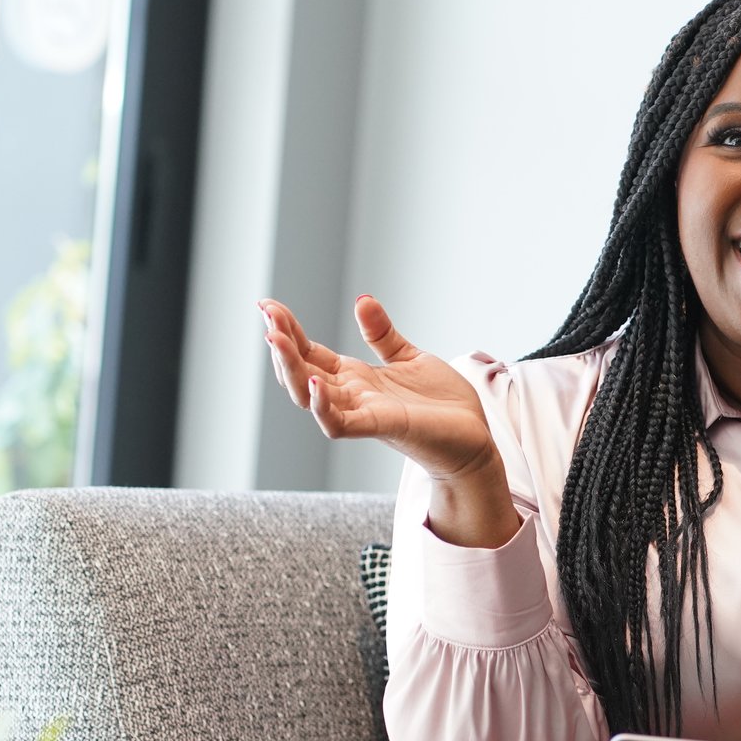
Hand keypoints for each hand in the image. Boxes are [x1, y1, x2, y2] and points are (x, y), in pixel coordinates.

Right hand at [259, 296, 518, 546]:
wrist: (474, 440)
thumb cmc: (442, 405)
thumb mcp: (409, 358)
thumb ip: (381, 334)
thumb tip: (361, 300)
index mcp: (355, 379)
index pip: (310, 353)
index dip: (288, 330)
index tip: (267, 305)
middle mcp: (351, 397)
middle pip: (302, 372)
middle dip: (282, 345)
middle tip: (266, 315)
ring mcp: (363, 413)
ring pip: (311, 396)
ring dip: (291, 370)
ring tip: (275, 339)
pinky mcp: (383, 427)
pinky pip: (341, 423)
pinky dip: (324, 407)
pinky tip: (316, 383)